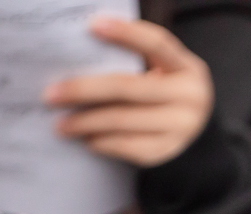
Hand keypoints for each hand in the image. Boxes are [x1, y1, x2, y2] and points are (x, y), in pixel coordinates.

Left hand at [44, 15, 213, 167]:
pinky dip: (102, 142)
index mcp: (187, 68)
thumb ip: (136, 62)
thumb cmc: (168, 94)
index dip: (126, 33)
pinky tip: (86, 138)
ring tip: (61, 123)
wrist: (198, 136)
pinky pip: (127, 146)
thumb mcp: (165, 72)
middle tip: (51, 94)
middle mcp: (189, 97)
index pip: (157, 44)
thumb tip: (81, 59)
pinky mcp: (167, 151)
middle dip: (84, 90)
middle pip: (127, 87)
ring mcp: (180, 127)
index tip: (92, 26)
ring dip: (85, 122)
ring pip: (122, 120)